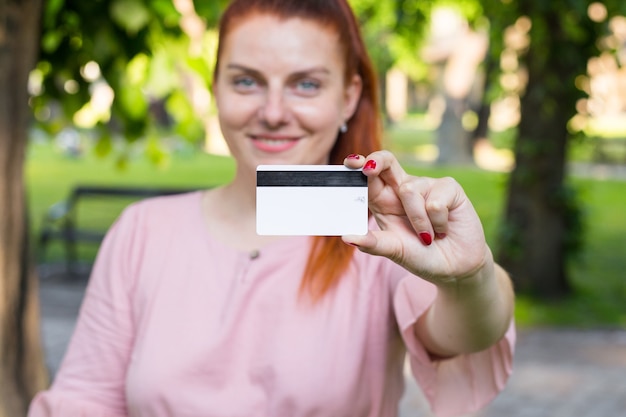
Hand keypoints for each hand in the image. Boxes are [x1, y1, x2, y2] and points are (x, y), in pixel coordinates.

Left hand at [343, 151, 489, 284]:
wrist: (455, 268)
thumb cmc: (420, 256)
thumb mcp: (393, 251)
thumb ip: (372, 243)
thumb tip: (346, 237)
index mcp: (384, 200)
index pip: (368, 177)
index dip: (358, 167)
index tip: (350, 164)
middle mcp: (404, 189)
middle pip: (387, 162)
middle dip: (377, 161)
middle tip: (369, 168)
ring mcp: (427, 186)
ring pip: (410, 191)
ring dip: (418, 222)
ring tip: (427, 236)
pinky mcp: (450, 188)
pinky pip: (435, 201)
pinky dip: (437, 223)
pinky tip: (443, 229)